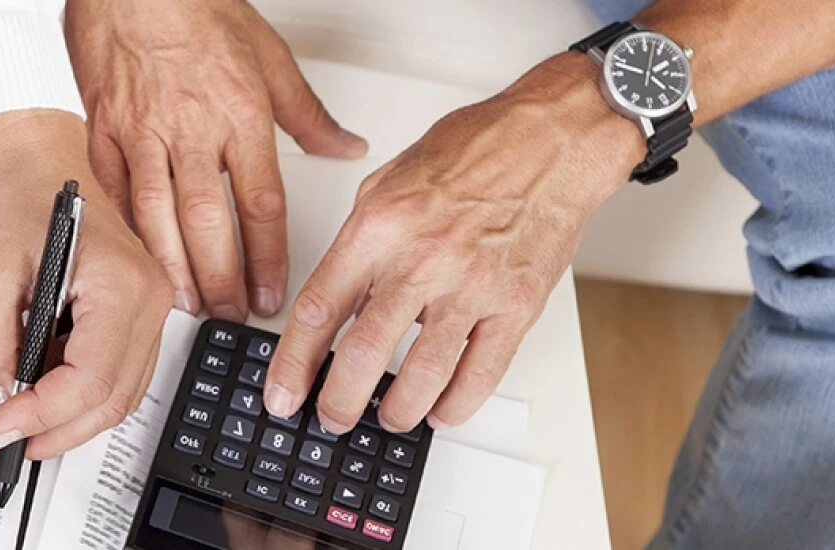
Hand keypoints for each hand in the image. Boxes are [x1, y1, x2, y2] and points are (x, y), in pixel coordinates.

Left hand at [0, 110, 173, 458]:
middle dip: (57, 431)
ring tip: (20, 426)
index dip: (41, 416)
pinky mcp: (135, 313)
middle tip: (5, 443)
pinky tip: (42, 395)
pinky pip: (118, 372)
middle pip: (114, 398)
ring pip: (121, 394)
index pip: (91, 379)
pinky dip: (81, 395)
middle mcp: (151, 298)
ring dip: (71, 420)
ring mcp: (150, 307)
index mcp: (122, 283)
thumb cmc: (21, 195)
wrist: (37, 158)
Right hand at [65, 0, 367, 320]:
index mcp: (239, 113)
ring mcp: (142, 132)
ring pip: (157, 216)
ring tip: (185, 301)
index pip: (260, 203)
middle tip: (230, 312)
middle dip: (221, 278)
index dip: (267, 257)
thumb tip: (344, 145)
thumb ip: (307, 114)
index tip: (272, 291)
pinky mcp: (104, 130)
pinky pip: (116, 191)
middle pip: (209, 222)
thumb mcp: (270, 56)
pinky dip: (127, 229)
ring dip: (172, 268)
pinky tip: (138, 256)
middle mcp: (191, 128)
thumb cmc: (195, 6)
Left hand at [264, 55, 642, 432]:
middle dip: (338, 401)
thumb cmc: (474, 151)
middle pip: (363, 353)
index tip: (282, 392)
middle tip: (331, 418)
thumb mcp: (388, 182)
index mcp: (379, 228)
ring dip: (397, 411)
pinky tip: (442, 410)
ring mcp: (471, 286)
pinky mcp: (516, 304)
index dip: (293, 363)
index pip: (319, 309)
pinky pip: (481, 372)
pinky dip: (456, 403)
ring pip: (422, 375)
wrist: (551, 139)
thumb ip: (359, 243)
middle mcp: (422, 259)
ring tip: (386, 418)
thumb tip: (336, 296)